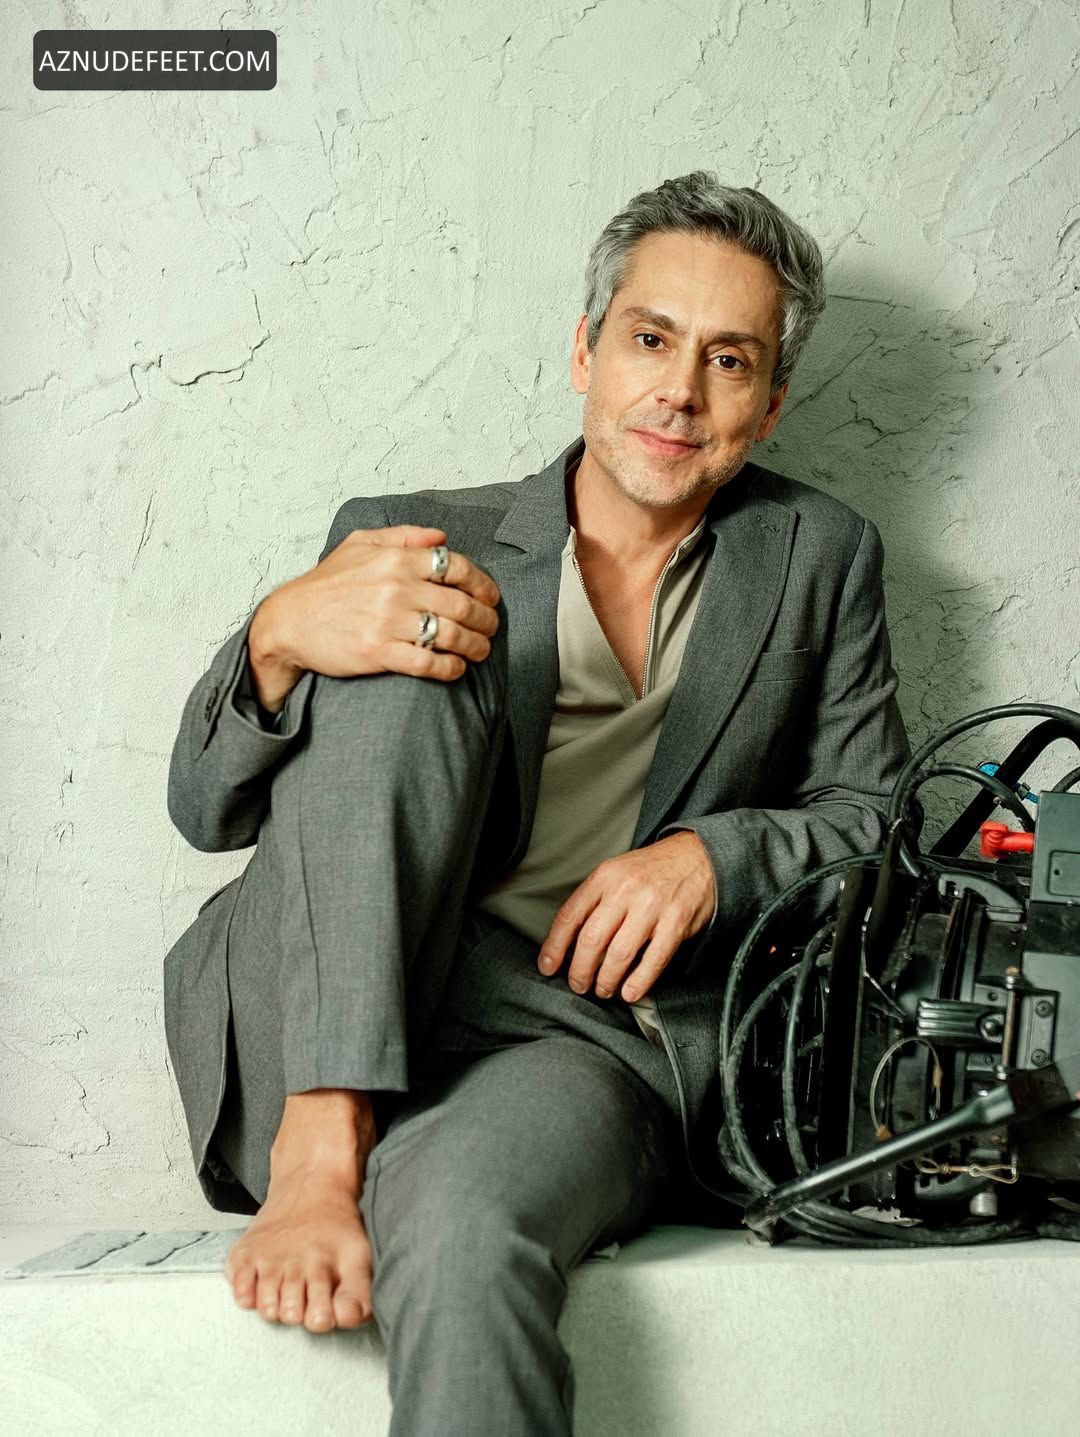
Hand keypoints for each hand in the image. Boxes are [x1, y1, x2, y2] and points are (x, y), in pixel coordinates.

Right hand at [254, 525, 501, 686]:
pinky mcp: (378, 652)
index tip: (490, 597)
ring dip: (476, 646)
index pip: (457, 567)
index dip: (483, 584)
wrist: (288, 621)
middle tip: (491, 627)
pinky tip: (456, 668)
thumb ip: (403, 536)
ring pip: (451, 635)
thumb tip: (442, 538)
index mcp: (396, 559)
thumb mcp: (359, 544)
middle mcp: (396, 588)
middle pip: (462, 604)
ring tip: (481, 651)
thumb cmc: (326, 584)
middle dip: (486, 619)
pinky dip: (450, 668)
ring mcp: (388, 621)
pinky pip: (428, 663)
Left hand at [536, 831, 716, 1002]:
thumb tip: (568, 942)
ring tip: (603, 989)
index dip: (554, 947)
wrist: (697, 855)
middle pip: (591, 940)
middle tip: (579, 985)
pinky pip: (653, 961)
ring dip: (606, 981)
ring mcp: (652, 906)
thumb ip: (594, 901)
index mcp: (604, 876)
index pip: (569, 916)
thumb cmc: (651, 870)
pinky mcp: (676, 923)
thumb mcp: (616, 872)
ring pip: (618, 955)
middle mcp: (625, 890)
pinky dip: (638, 983)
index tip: (547, 967)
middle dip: (579, 971)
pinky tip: (629, 993)